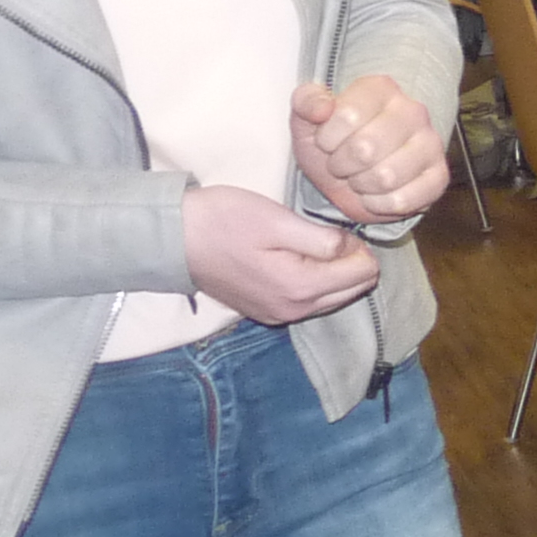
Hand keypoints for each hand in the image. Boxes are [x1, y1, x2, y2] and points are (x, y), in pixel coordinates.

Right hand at [183, 186, 381, 325]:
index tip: (336, 229)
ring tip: (310, 245)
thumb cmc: (223, 221)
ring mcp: (278, 315)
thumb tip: (353, 249)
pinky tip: (296, 260)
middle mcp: (293, 311)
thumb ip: (323, 240)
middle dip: (351, 262)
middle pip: (353, 290)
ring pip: (333, 298)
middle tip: (327, 235)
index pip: (364, 273)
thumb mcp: (278, 221)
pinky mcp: (265, 312)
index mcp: (301, 288)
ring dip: (333, 273)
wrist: (172, 239)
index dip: (359, 246)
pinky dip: (314, 283)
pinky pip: (310, 302)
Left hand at [292, 76, 447, 222]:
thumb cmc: (331, 145)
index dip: (327, 138)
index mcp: (381, 89)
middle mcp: (413, 111)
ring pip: (386, 177)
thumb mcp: (306, 122)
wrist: (347, 179)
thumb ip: (306, 103)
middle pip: (366, 149)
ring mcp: (431, 143)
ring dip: (361, 185)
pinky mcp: (439, 177)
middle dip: (343, 165)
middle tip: (342, 163)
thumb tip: (322, 108)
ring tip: (360, 176)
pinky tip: (378, 194)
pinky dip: (380, 204)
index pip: (348, 115)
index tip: (327, 141)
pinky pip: (403, 200)